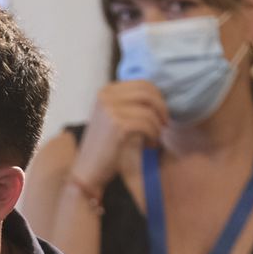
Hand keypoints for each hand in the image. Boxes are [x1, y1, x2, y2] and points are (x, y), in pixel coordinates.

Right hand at [68, 80, 168, 195]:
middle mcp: (106, 97)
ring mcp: (110, 109)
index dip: (158, 98)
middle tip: (164, 125)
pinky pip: (146, 124)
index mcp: (106, 92)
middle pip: (147, 92)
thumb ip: (128, 103)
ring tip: (155, 139)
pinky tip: (149, 146)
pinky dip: (153, 135)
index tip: (162, 114)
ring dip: (157, 126)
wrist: (88, 170)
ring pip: (149, 110)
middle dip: (161, 109)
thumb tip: (158, 95)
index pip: (142, 84)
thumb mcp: (113, 117)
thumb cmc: (104, 147)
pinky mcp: (117, 125)